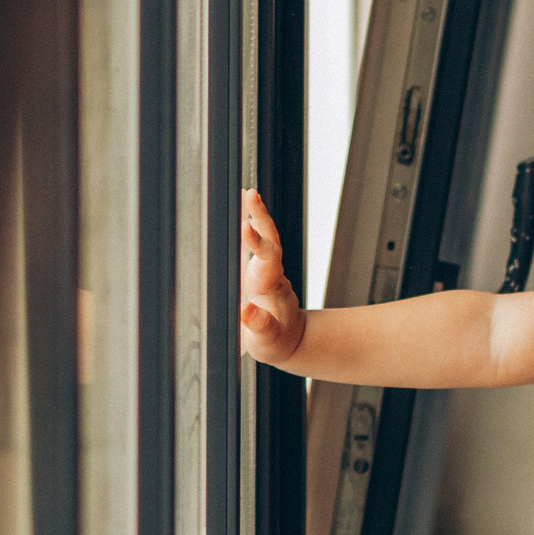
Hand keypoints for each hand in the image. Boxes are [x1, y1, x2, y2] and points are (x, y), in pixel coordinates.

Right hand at [239, 189, 304, 363]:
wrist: (290, 339)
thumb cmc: (277, 342)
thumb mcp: (267, 342)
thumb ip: (259, 327)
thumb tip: (246, 310)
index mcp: (271, 289)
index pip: (266, 260)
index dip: (256, 244)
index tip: (246, 227)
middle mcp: (271, 274)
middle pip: (268, 240)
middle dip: (260, 218)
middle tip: (250, 195)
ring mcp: (267, 269)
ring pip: (265, 237)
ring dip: (257, 214)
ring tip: (247, 192)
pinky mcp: (260, 269)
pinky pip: (258, 242)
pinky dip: (252, 223)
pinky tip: (244, 206)